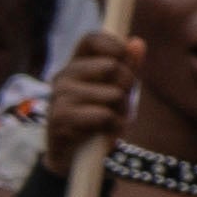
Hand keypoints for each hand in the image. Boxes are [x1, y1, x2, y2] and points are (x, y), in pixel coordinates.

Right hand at [21, 32, 140, 157]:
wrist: (71, 157)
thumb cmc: (97, 119)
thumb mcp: (116, 91)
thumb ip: (127, 66)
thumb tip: (137, 42)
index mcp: (76, 64)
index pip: (92, 39)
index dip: (114, 45)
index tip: (125, 60)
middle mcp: (64, 75)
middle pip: (112, 66)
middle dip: (127, 87)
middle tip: (119, 104)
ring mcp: (59, 95)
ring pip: (113, 94)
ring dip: (121, 112)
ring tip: (109, 120)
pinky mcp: (60, 117)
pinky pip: (104, 115)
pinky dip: (113, 127)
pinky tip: (103, 132)